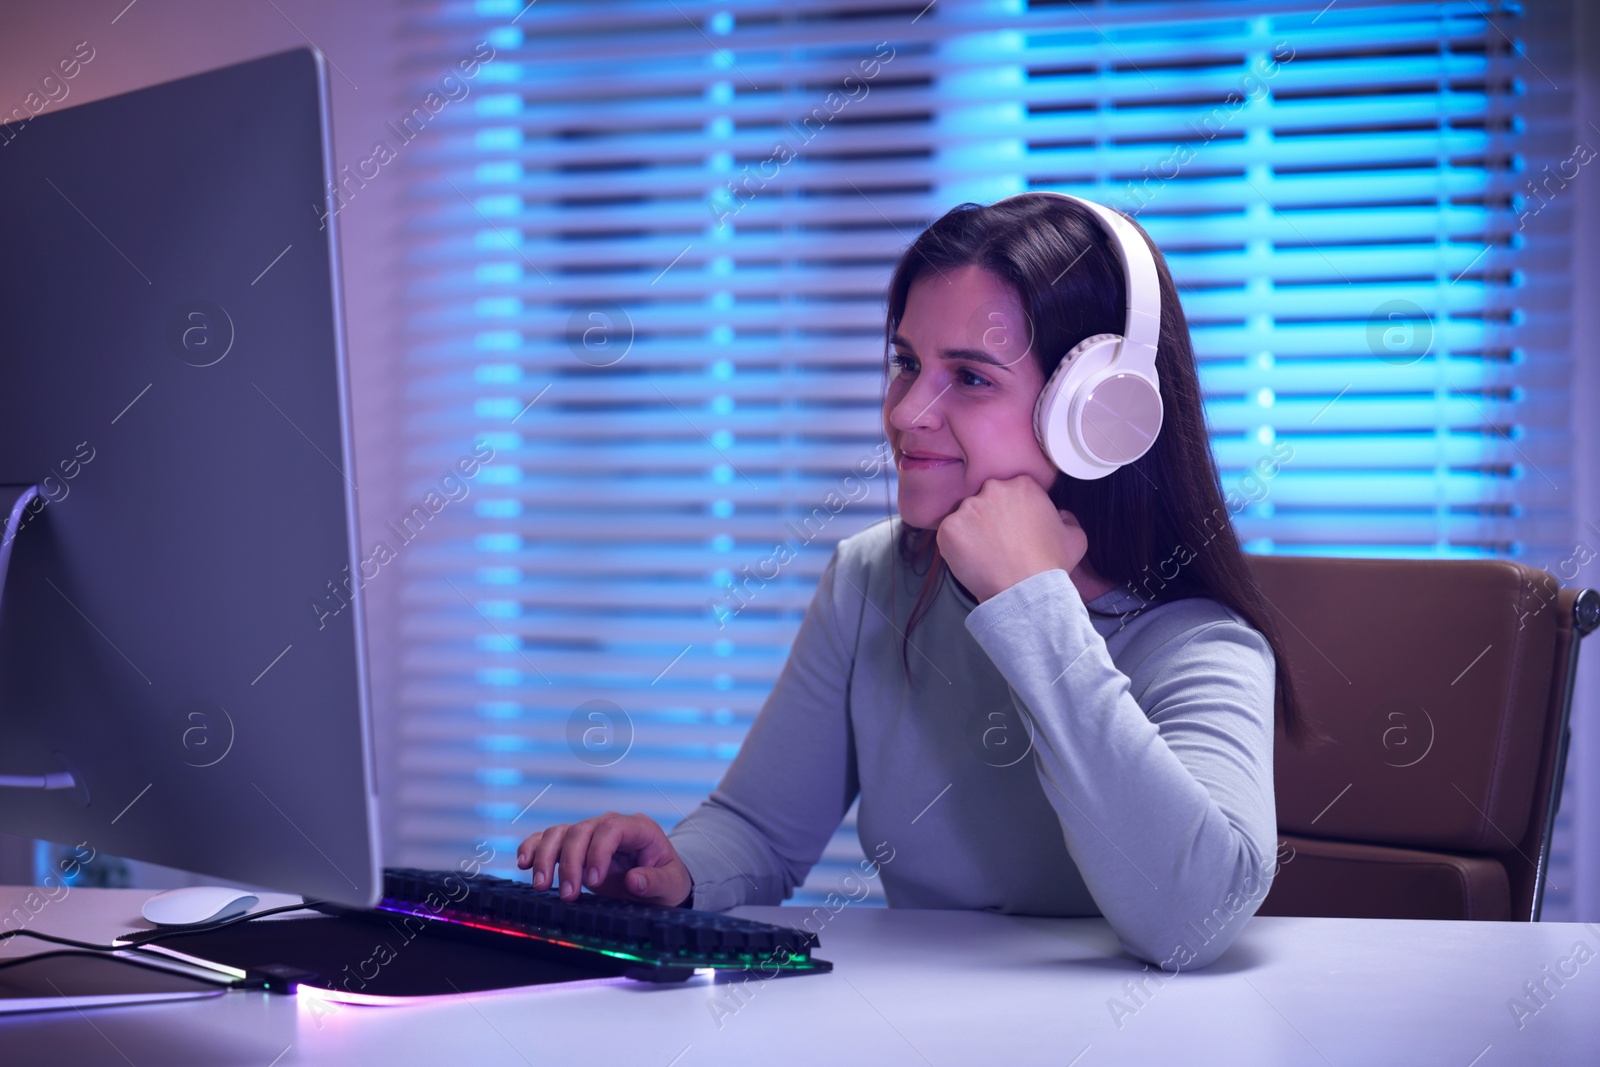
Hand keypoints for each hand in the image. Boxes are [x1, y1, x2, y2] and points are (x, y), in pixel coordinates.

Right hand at [517, 812, 691, 906]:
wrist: (658, 882)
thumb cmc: (667, 880)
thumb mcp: (671, 885)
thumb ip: (655, 882)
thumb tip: (634, 880)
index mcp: (638, 829)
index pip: (612, 828)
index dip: (598, 851)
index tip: (594, 882)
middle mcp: (610, 825)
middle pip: (581, 831)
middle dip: (570, 863)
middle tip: (568, 895)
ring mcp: (590, 834)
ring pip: (560, 833)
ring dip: (546, 858)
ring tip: (542, 886)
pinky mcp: (573, 846)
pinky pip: (548, 840)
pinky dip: (533, 848)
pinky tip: (523, 863)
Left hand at [936, 476, 1090, 602]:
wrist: (1025, 591)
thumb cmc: (1050, 565)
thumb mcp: (1075, 537)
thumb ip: (1068, 518)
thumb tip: (1060, 515)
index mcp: (1022, 485)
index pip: (1012, 491)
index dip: (1012, 511)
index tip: (1013, 528)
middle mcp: (993, 489)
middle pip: (986, 500)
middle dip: (990, 517)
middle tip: (998, 543)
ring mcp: (968, 508)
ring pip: (966, 517)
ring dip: (972, 532)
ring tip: (984, 555)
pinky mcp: (950, 528)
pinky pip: (949, 534)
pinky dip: (956, 547)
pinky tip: (971, 561)